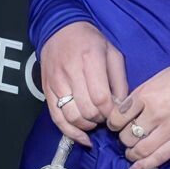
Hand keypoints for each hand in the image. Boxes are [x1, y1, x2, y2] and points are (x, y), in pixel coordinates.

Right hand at [36, 21, 129, 149]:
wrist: (58, 30)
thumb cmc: (89, 41)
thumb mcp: (112, 53)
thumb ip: (119, 80)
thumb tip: (122, 107)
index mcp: (89, 60)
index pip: (101, 98)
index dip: (112, 112)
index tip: (117, 113)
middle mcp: (70, 72)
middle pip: (88, 110)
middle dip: (101, 119)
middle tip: (107, 116)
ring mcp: (56, 83)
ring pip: (72, 117)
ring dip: (88, 126)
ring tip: (95, 121)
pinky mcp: (47, 91)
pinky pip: (57, 118)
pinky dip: (71, 133)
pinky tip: (83, 138)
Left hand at [106, 52, 169, 168]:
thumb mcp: (154, 80)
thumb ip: (138, 98)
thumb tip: (123, 113)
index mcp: (145, 95)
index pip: (117, 118)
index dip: (112, 124)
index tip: (114, 125)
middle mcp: (155, 113)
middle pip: (128, 136)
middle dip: (123, 139)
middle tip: (125, 137)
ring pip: (141, 150)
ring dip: (132, 153)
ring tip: (131, 152)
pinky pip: (160, 157)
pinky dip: (145, 165)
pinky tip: (136, 167)